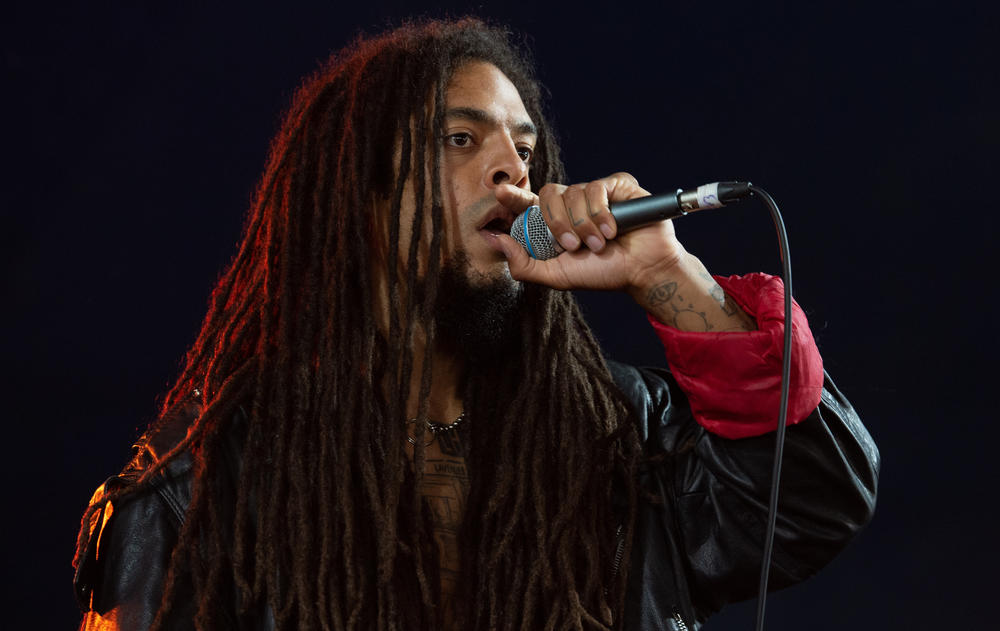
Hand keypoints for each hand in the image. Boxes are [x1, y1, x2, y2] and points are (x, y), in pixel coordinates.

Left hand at [488, 172, 685, 291]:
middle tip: (573, 246)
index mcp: (554, 222)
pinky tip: (612, 230)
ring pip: (573, 193)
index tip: (500, 193)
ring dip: (583, 224)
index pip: (528, 203)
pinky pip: (596, 188)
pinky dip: (600, 213)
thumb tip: (497, 242)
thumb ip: (524, 265)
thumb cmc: (601, 273)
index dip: (513, 196)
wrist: (641, 271)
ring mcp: (594, 193)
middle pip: (549, 194)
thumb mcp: (557, 276)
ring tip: (598, 243)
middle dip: (557, 223)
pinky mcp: (616, 186)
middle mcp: (572, 204)